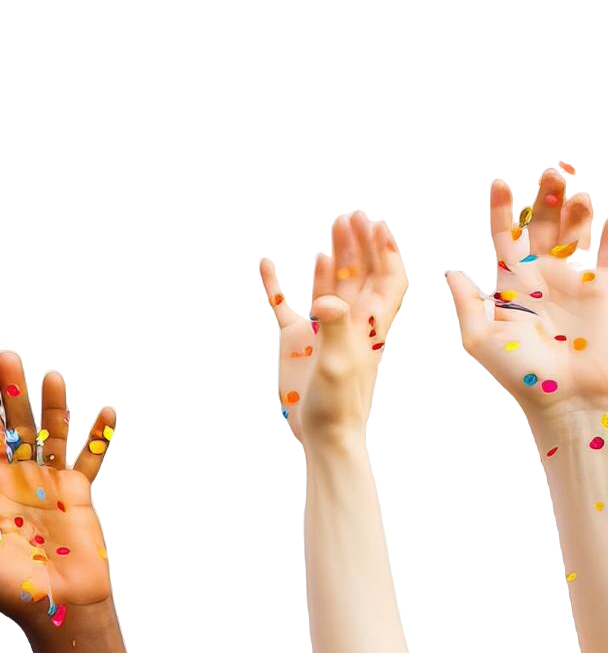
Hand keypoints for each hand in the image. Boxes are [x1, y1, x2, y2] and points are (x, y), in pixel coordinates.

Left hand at [0, 347, 115, 629]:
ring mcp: (43, 482)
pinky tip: (104, 412)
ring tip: (30, 368)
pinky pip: (89, 459)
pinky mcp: (76, 492)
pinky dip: (98, 438)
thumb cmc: (6, 590)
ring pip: (39, 430)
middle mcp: (6, 480)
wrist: (57, 610)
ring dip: (37, 400)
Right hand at [262, 211, 407, 448]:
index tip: (377, 225)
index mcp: (367, 325)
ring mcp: (322, 331)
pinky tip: (268, 266)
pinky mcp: (298, 343)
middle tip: (349, 216)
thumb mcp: (338, 366)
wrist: (323, 436)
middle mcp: (348, 323)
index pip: (384, 280)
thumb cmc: (338, 405)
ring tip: (332, 229)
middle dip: (358, 244)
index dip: (384, 252)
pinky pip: (286, 307)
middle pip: (359, 275)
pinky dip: (278, 286)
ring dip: (333, 257)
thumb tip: (326, 301)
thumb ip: (334, 329)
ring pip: (330, 284)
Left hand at [446, 170, 605, 432]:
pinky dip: (607, 236)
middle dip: (544, 201)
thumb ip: (466, 305)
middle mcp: (542, 281)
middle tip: (548, 174)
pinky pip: (606, 256)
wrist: (571, 400)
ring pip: (575, 236)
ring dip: (574, 211)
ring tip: (571, 187)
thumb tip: (451, 273)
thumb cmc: (523, 375)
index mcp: (510, 287)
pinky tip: (604, 215)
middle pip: (542, 230)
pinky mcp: (603, 293)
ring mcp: (575, 285)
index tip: (499, 184)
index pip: (504, 240)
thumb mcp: (482, 340)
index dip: (502, 213)